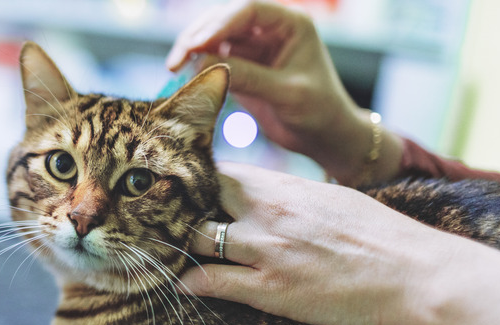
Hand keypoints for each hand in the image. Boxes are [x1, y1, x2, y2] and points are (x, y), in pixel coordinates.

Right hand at [166, 0, 402, 185]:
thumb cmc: (319, 111)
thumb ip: (248, 77)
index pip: (247, 12)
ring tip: (175, 69)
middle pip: (223, 20)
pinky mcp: (242, 68)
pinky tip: (186, 79)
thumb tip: (204, 65)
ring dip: (193, 51)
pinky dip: (198, 68)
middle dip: (197, 37)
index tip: (194, 45)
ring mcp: (253, 48)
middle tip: (175, 61)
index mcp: (289, 24)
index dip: (217, 25)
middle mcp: (269, 30)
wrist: (324, 136)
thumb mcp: (287, 93)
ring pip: (214, 39)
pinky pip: (213, 60)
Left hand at [180, 161, 431, 324]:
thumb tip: (267, 189)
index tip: (182, 192)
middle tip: (165, 223)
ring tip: (168, 254)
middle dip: (178, 209)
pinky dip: (190, 283)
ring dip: (179, 246)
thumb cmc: (376, 233)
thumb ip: (290, 192)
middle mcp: (265, 211)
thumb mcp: (329, 196)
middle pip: (196, 199)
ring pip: (195, 238)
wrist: (412, 271)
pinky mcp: (270, 289)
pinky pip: (211, 283)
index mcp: (282, 186)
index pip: (218, 171)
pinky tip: (182, 285)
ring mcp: (265, 250)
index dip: (194, 182)